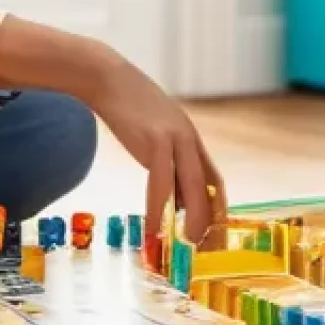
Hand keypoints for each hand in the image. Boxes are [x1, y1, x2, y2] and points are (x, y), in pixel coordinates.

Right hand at [88, 59, 225, 244]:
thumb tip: (168, 189)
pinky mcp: (156, 139)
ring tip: (188, 242)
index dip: (217, 206)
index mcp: (189, 137)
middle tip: (204, 246)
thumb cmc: (125, 105)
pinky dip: (159, 207)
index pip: (213, 177)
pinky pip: (162, 182)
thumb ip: (164, 156)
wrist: (107, 78)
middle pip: (209, 185)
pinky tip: (154, 225)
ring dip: (193, 217)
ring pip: (193, 185)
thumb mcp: (153, 131)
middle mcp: (188, 138)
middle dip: (210, 218)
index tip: (214, 231)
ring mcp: (175, 137)